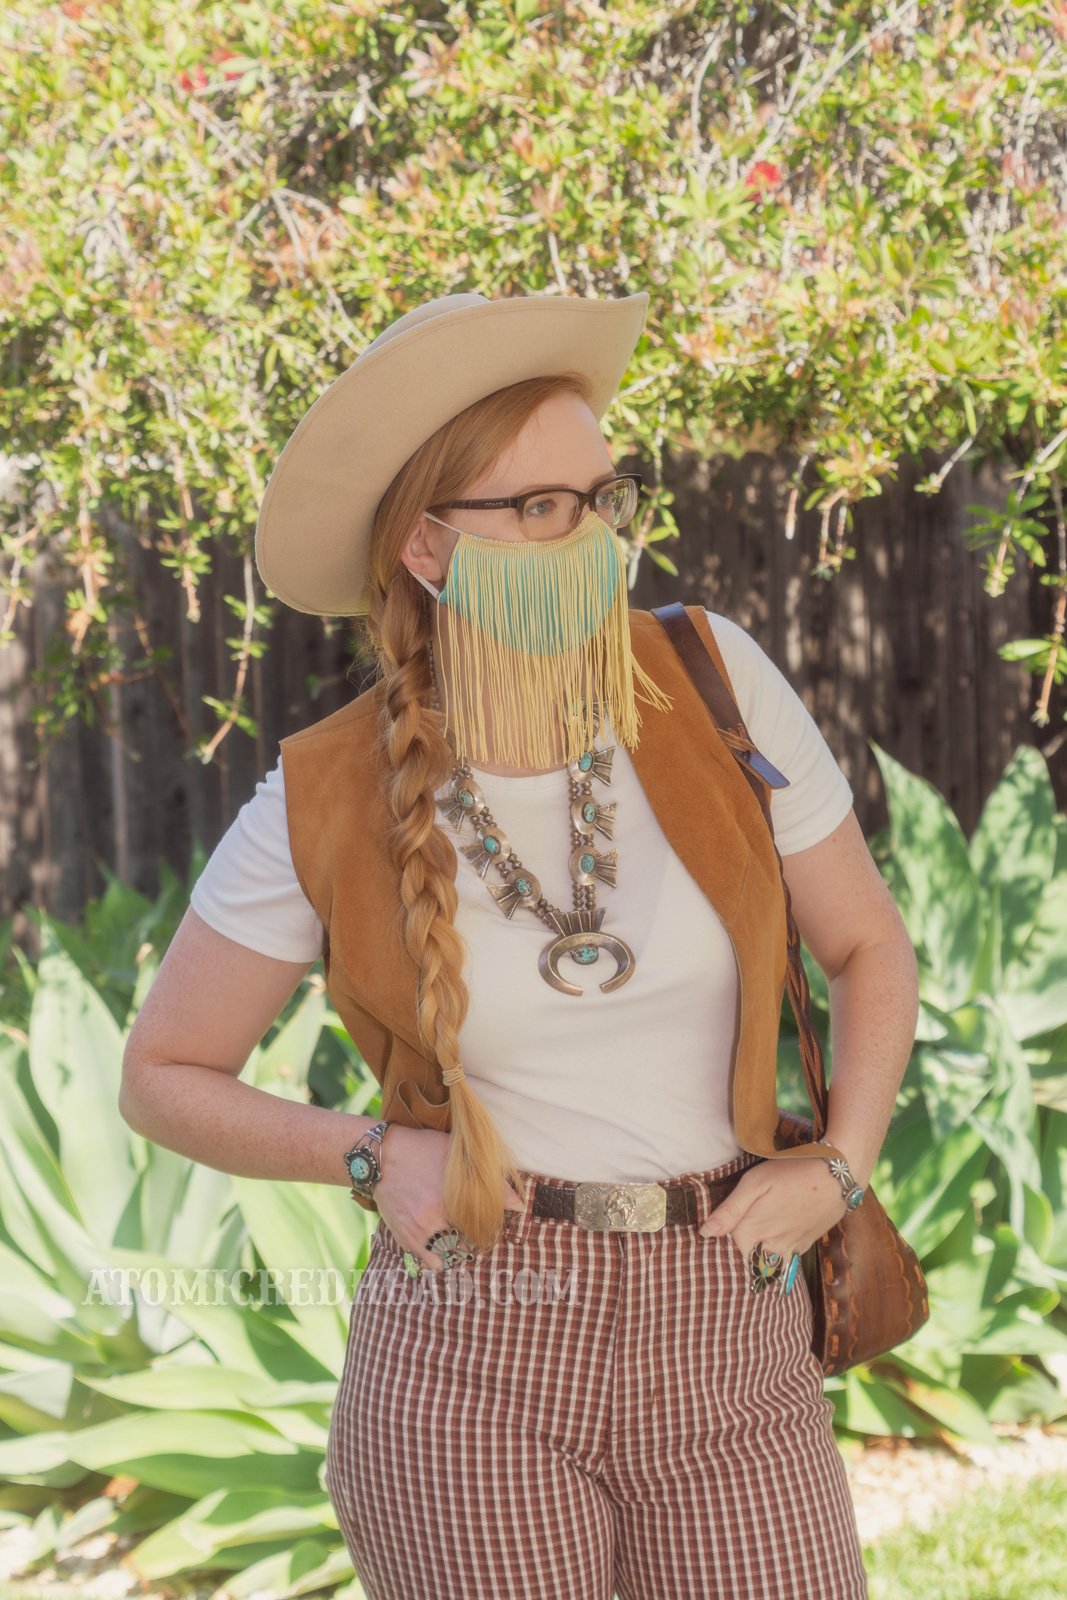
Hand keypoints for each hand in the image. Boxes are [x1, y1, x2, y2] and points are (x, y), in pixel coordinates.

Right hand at [373, 1126, 523, 1270]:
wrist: (378, 1156)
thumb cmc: (420, 1149)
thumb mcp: (455, 1154)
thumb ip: (490, 1180)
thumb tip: (519, 1205)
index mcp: (449, 1200)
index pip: (482, 1229)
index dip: (489, 1229)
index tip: (490, 1225)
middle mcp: (432, 1221)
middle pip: (467, 1246)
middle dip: (475, 1241)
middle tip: (477, 1232)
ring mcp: (416, 1232)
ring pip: (448, 1256)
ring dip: (457, 1250)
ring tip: (460, 1237)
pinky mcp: (404, 1238)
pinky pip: (428, 1261)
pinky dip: (438, 1258)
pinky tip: (443, 1245)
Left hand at [698, 1158, 846, 1265]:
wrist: (837, 1177)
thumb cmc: (792, 1172)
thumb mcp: (755, 1182)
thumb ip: (730, 1209)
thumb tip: (705, 1233)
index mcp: (753, 1230)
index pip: (726, 1253)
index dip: (716, 1250)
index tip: (707, 1249)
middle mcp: (770, 1245)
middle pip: (746, 1265)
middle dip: (735, 1263)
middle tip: (723, 1259)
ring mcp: (789, 1248)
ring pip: (766, 1267)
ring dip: (755, 1265)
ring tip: (746, 1256)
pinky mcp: (803, 1246)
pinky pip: (784, 1262)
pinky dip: (774, 1261)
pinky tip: (769, 1249)